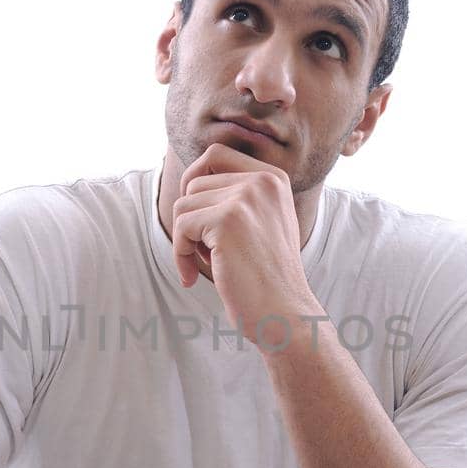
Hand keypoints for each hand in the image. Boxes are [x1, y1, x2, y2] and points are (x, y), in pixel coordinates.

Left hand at [172, 143, 320, 347]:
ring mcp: (245, 198)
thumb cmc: (269, 277)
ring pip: (184, 204)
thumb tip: (189, 180)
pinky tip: (193, 276)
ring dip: (185, 239)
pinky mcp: (227, 220)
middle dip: (190, 217)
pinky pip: (181, 226)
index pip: (216, 154)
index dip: (195, 180)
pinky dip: (180, 254)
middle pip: (195, 182)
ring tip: (205, 264)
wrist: (286, 314)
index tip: (194, 216)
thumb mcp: (264, 222)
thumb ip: (238, 197)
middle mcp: (262, 181)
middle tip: (202, 250)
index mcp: (274, 177)